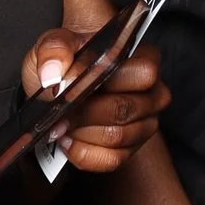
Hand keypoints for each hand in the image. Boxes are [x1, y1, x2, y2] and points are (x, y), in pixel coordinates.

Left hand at [21, 28, 170, 170]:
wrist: (63, 89)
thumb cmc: (67, 64)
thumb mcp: (54, 45)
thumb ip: (54, 49)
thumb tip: (54, 72)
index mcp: (141, 58)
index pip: (144, 72)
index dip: (106, 81)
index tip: (74, 85)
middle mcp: (151, 92)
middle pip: (123, 109)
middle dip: (84, 113)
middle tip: (60, 110)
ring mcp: (145, 122)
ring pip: (116, 136)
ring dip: (81, 133)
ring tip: (64, 123)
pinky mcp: (131, 149)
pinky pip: (110, 159)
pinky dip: (82, 152)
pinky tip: (70, 139)